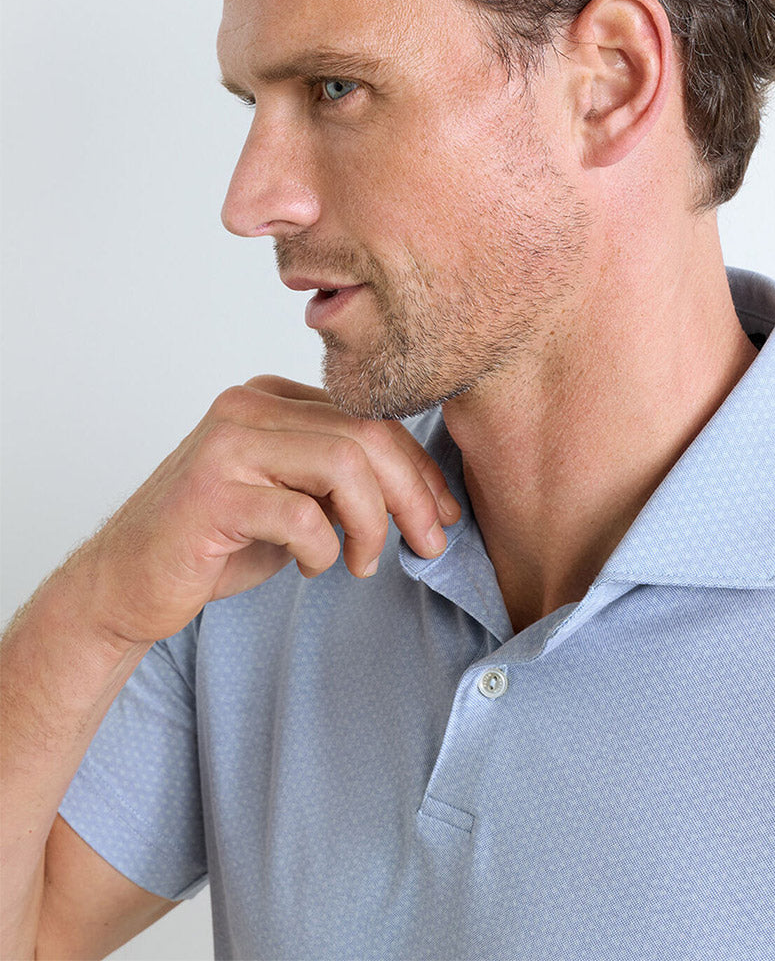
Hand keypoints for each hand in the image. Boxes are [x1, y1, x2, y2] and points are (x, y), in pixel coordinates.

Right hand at [74, 376, 460, 645]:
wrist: (127, 581)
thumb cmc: (216, 542)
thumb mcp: (293, 500)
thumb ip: (341, 481)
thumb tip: (424, 495)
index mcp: (271, 399)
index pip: (369, 419)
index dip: (418, 468)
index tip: (442, 513)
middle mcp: (248, 408)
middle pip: (365, 435)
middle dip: (412, 496)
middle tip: (429, 544)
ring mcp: (227, 446)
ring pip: (343, 466)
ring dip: (372, 524)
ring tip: (363, 562)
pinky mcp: (212, 495)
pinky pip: (300, 516)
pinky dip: (323, 549)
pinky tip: (311, 566)